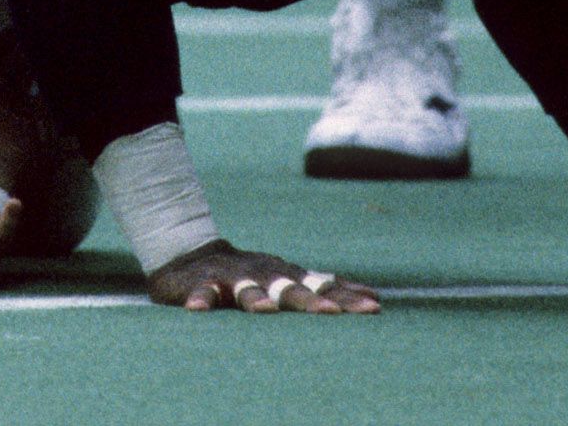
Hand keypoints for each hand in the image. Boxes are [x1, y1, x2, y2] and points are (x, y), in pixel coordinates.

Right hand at [149, 240, 379, 314]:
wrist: (192, 255)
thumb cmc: (251, 274)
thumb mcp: (288, 278)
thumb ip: (325, 288)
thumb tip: (376, 298)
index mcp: (286, 274)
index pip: (322, 284)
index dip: (346, 297)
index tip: (372, 308)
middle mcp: (264, 273)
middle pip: (290, 289)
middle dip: (310, 300)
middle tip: (329, 313)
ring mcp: (233, 277)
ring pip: (246, 289)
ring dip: (255, 298)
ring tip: (264, 310)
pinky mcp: (202, 283)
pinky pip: (202, 292)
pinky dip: (201, 299)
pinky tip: (198, 309)